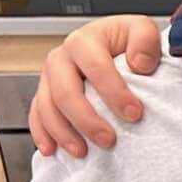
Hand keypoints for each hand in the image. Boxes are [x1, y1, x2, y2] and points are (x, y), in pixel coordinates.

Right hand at [30, 15, 163, 157]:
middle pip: (65, 92)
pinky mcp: (45, 94)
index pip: (96, 68)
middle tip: (108, 139)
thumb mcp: (142, 30)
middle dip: (86, 120)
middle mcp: (61, 59)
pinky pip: (36, 115)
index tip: (133, 113)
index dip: (114, 93)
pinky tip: (51, 149)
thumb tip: (140, 64)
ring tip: (82, 151)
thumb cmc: (126, 40)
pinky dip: (42, 134)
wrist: (113, 43)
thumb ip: (145, 40)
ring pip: (47, 108)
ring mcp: (49, 78)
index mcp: (83, 41)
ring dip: (63, 133)